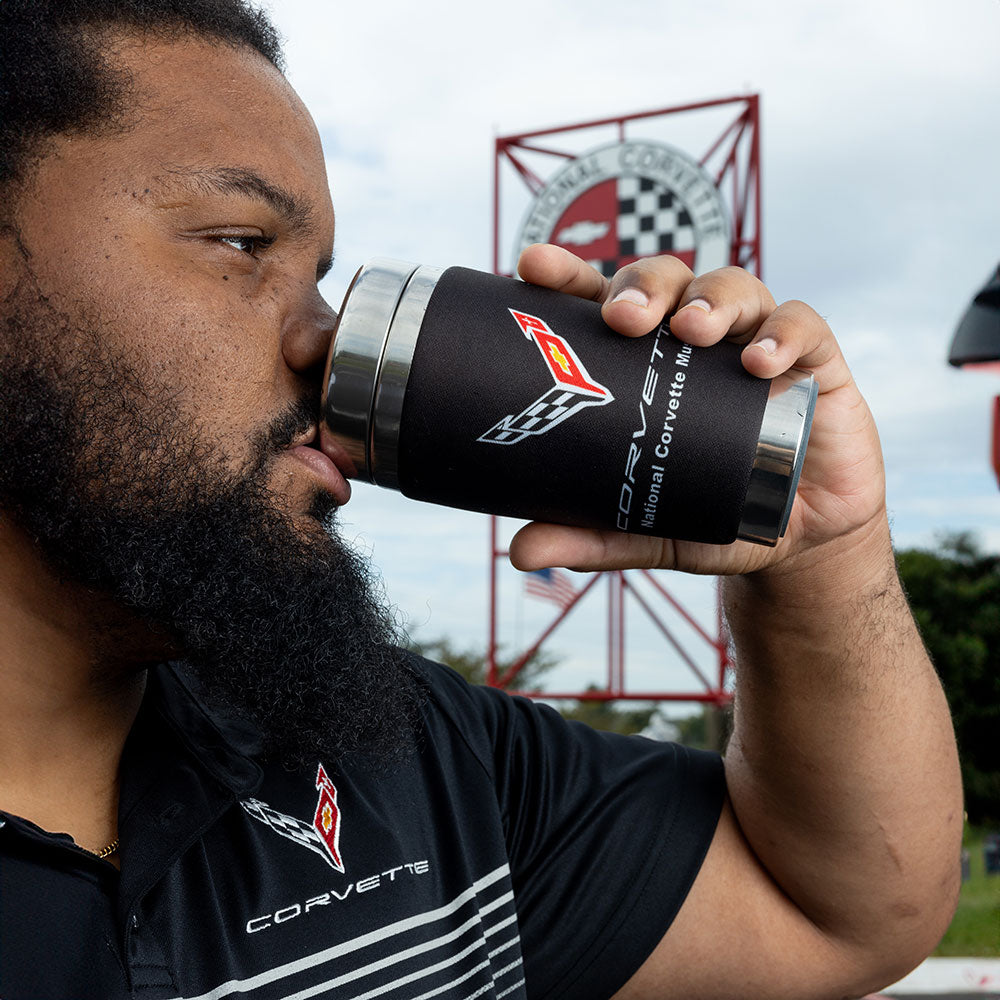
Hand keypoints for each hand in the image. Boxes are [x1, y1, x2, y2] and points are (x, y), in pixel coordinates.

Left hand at [508, 244, 886, 577]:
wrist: (797, 542)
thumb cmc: (713, 515)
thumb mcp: (647, 528)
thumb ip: (589, 536)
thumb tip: (518, 552)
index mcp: (646, 362)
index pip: (604, 302)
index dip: (569, 276)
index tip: (531, 266)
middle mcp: (697, 340)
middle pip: (666, 280)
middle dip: (642, 286)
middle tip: (623, 319)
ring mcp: (754, 341)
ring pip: (732, 288)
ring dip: (709, 300)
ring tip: (691, 330)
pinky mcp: (815, 361)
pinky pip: (802, 326)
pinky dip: (782, 333)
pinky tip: (761, 362)